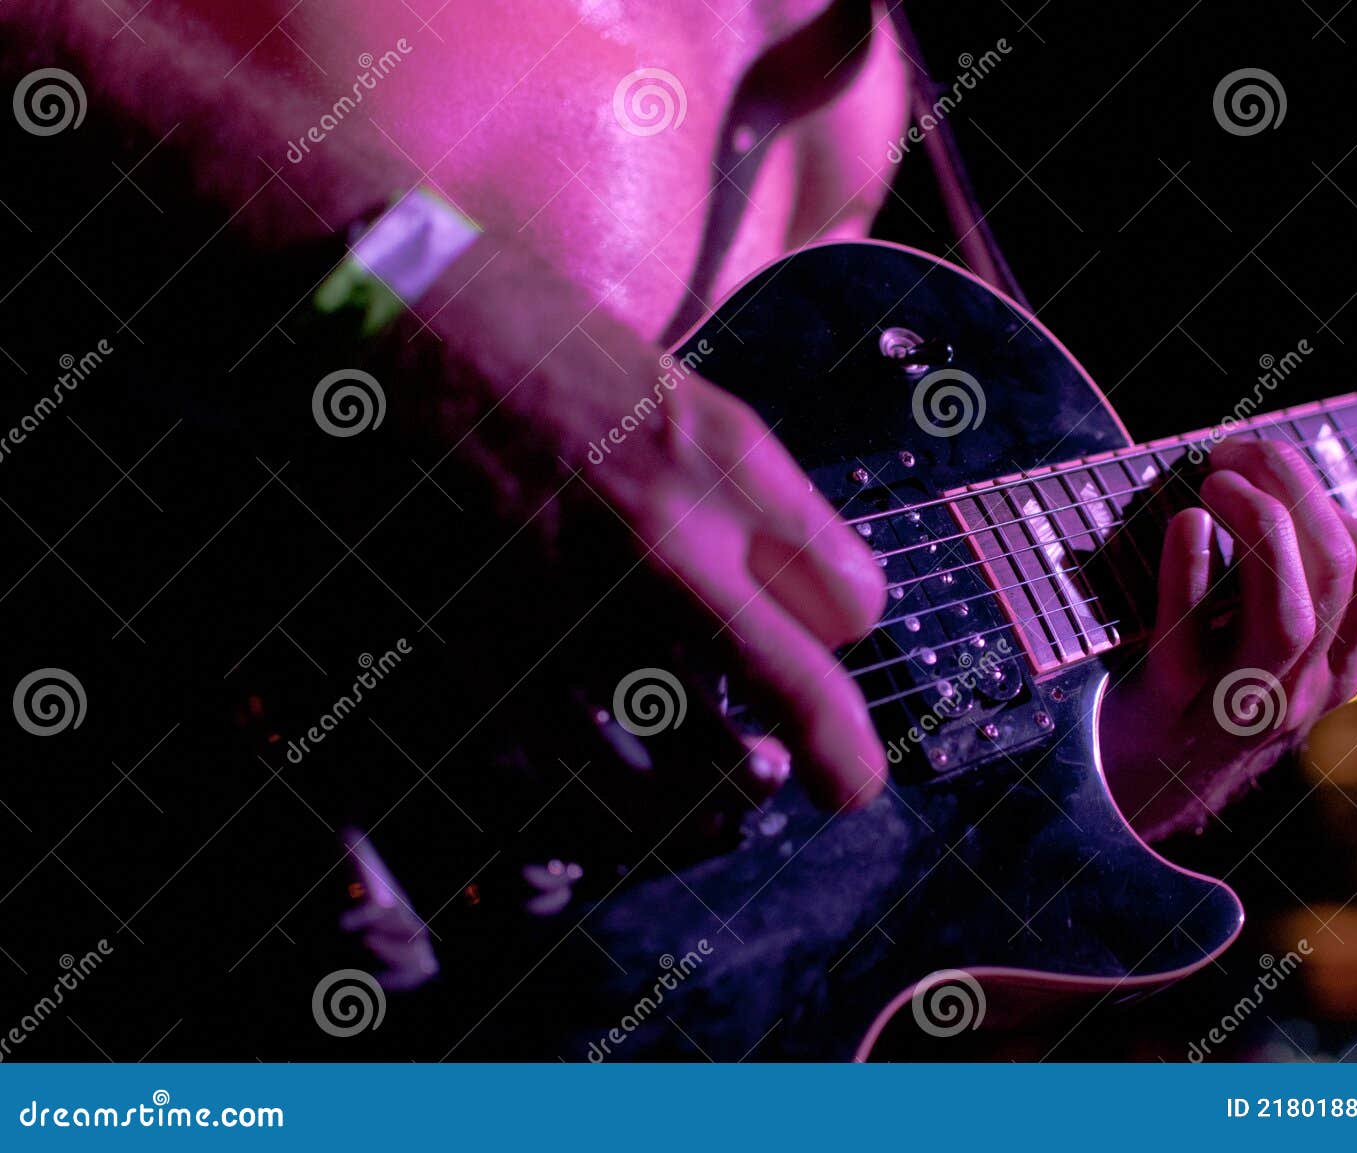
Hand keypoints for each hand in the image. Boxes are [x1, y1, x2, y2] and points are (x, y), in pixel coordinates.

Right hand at [409, 239, 887, 827]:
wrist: (386, 324)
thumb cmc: (532, 342)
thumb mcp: (675, 389)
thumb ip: (743, 492)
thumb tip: (792, 588)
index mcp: (725, 458)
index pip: (850, 599)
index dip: (846, 626)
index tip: (829, 635)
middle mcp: (669, 542)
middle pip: (804, 694)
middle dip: (842, 758)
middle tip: (847, 786)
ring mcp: (582, 610)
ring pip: (695, 766)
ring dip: (725, 784)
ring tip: (733, 785)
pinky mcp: (492, 653)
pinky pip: (581, 773)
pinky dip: (614, 790)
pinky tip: (623, 780)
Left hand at [1099, 439, 1356, 839]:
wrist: (1124, 801)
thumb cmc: (1186, 700)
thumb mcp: (1253, 651)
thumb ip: (1275, 587)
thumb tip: (1261, 481)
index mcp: (1331, 667)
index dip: (1331, 496)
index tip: (1268, 466)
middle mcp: (1300, 690)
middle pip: (1338, 571)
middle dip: (1293, 487)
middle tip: (1236, 449)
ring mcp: (1238, 706)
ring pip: (1288, 613)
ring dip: (1259, 525)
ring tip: (1216, 479)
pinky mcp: (1167, 709)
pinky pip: (1188, 638)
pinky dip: (1190, 573)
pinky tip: (1184, 525)